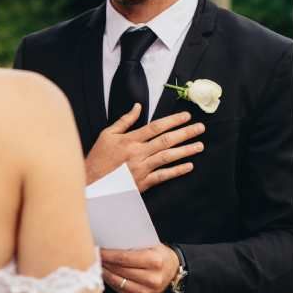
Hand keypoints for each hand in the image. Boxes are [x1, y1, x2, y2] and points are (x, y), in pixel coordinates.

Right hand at [85, 104, 204, 191]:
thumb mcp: (106, 135)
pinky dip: (176, 171)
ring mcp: (141, 169)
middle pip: (166, 140)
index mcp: (129, 140)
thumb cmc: (98, 159)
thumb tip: (137, 107)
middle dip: (185, 133)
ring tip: (199, 145)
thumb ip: (124, 121)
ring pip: (167, 157)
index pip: (155, 127)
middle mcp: (137, 153)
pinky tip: (188, 166)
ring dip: (185, 151)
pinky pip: (163, 176)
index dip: (172, 121)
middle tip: (200, 128)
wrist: (91, 184)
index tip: (186, 116)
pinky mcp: (142, 183)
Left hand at [101, 245, 179, 292]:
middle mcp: (151, 278)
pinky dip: (110, 281)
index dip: (108, 254)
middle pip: (119, 270)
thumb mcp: (151, 245)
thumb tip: (109, 243)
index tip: (98, 249)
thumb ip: (133, 246)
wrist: (173, 270)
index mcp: (155, 261)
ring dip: (105, 272)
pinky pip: (119, 290)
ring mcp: (146, 291)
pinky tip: (106, 274)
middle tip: (93, 255)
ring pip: (117, 281)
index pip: (124, 258)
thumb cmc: (160, 255)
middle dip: (104, 262)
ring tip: (97, 264)